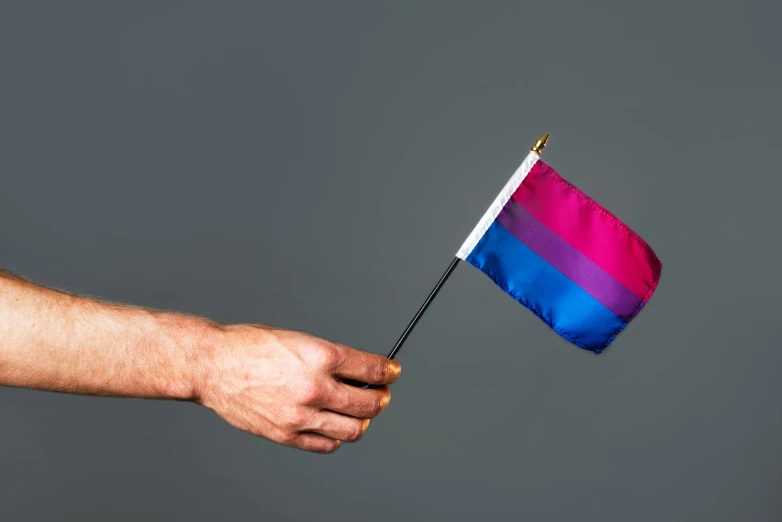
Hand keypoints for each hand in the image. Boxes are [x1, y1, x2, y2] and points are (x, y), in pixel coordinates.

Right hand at [195, 325, 400, 452]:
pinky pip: (326, 443)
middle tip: (381, 394)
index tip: (392, 372)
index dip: (389, 372)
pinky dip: (337, 437)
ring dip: (363, 421)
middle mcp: (315, 386)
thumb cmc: (250, 347)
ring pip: (353, 429)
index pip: (372, 369)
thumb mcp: (299, 339)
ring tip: (361, 413)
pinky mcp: (286, 434)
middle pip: (369, 402)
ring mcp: (301, 414)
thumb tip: (357, 371)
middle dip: (381, 398)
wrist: (213, 365)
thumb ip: (329, 358)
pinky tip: (335, 426)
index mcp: (321, 356)